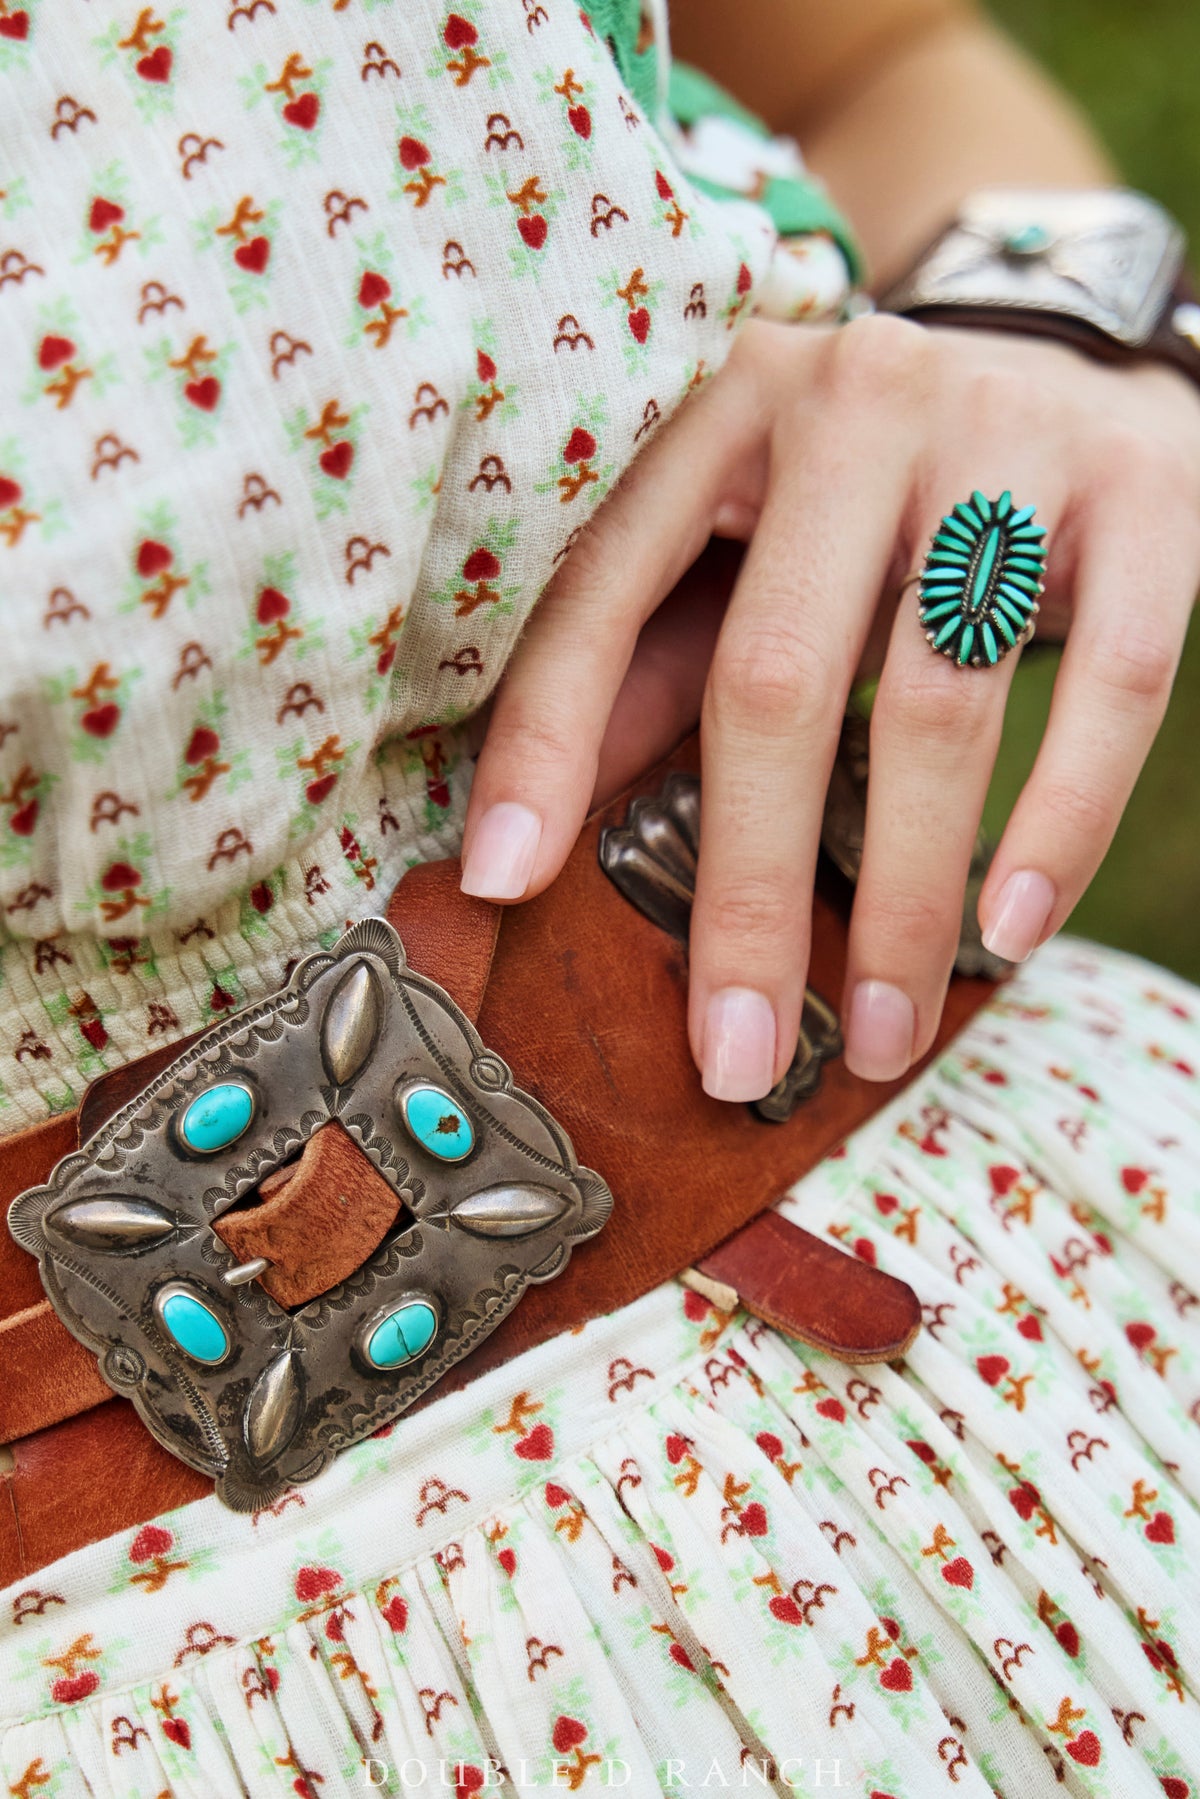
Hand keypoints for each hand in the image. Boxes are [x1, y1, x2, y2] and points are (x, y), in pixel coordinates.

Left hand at [459, 314, 1199, 1094]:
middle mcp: (855, 400)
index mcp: (721, 408)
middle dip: (751, 892)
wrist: (1076, 350)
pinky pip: (1114, 683)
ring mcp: (1008, 434)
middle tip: (738, 1054)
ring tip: (886, 1032)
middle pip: (777, 678)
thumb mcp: (746, 544)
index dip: (543, 740)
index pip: (606, 590)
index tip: (502, 882)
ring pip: (939, 703)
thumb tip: (534, 833)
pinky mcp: (1146, 489)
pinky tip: (1011, 931)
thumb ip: (652, 659)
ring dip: (907, 898)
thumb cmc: (872, 487)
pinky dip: (1061, 823)